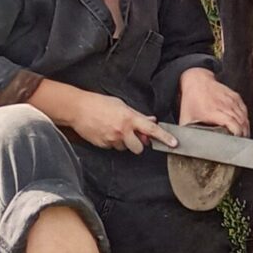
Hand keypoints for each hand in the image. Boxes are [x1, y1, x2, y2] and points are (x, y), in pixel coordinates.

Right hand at [57, 88, 177, 154]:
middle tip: (133, 136)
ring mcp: (112, 139)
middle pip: (139, 148)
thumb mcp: (121, 105)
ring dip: (124, 142)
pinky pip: (113, 147)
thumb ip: (137, 115)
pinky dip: (112, 142)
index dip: (164, 137)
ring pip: (125, 148)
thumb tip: (150, 121)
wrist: (78, 109)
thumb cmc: (99, 104)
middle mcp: (123, 131)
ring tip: (114, 130)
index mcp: (130, 118)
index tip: (174, 143)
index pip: (151, 130)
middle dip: (138, 144)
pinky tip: (106, 132)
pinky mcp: (103, 145)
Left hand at [178, 68, 249, 136]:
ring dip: (245, 127)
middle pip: (241, 121)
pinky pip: (244, 109)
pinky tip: (244, 124)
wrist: (196, 80)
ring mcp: (231, 100)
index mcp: (213, 111)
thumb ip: (188, 132)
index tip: (236, 141)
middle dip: (243, 134)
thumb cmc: (191, 99)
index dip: (237, 133)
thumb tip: (186, 143)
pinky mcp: (235, 96)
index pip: (232, 123)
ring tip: (243, 136)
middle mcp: (224, 105)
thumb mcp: (186, 117)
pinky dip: (246, 118)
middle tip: (241, 143)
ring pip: (244, 116)